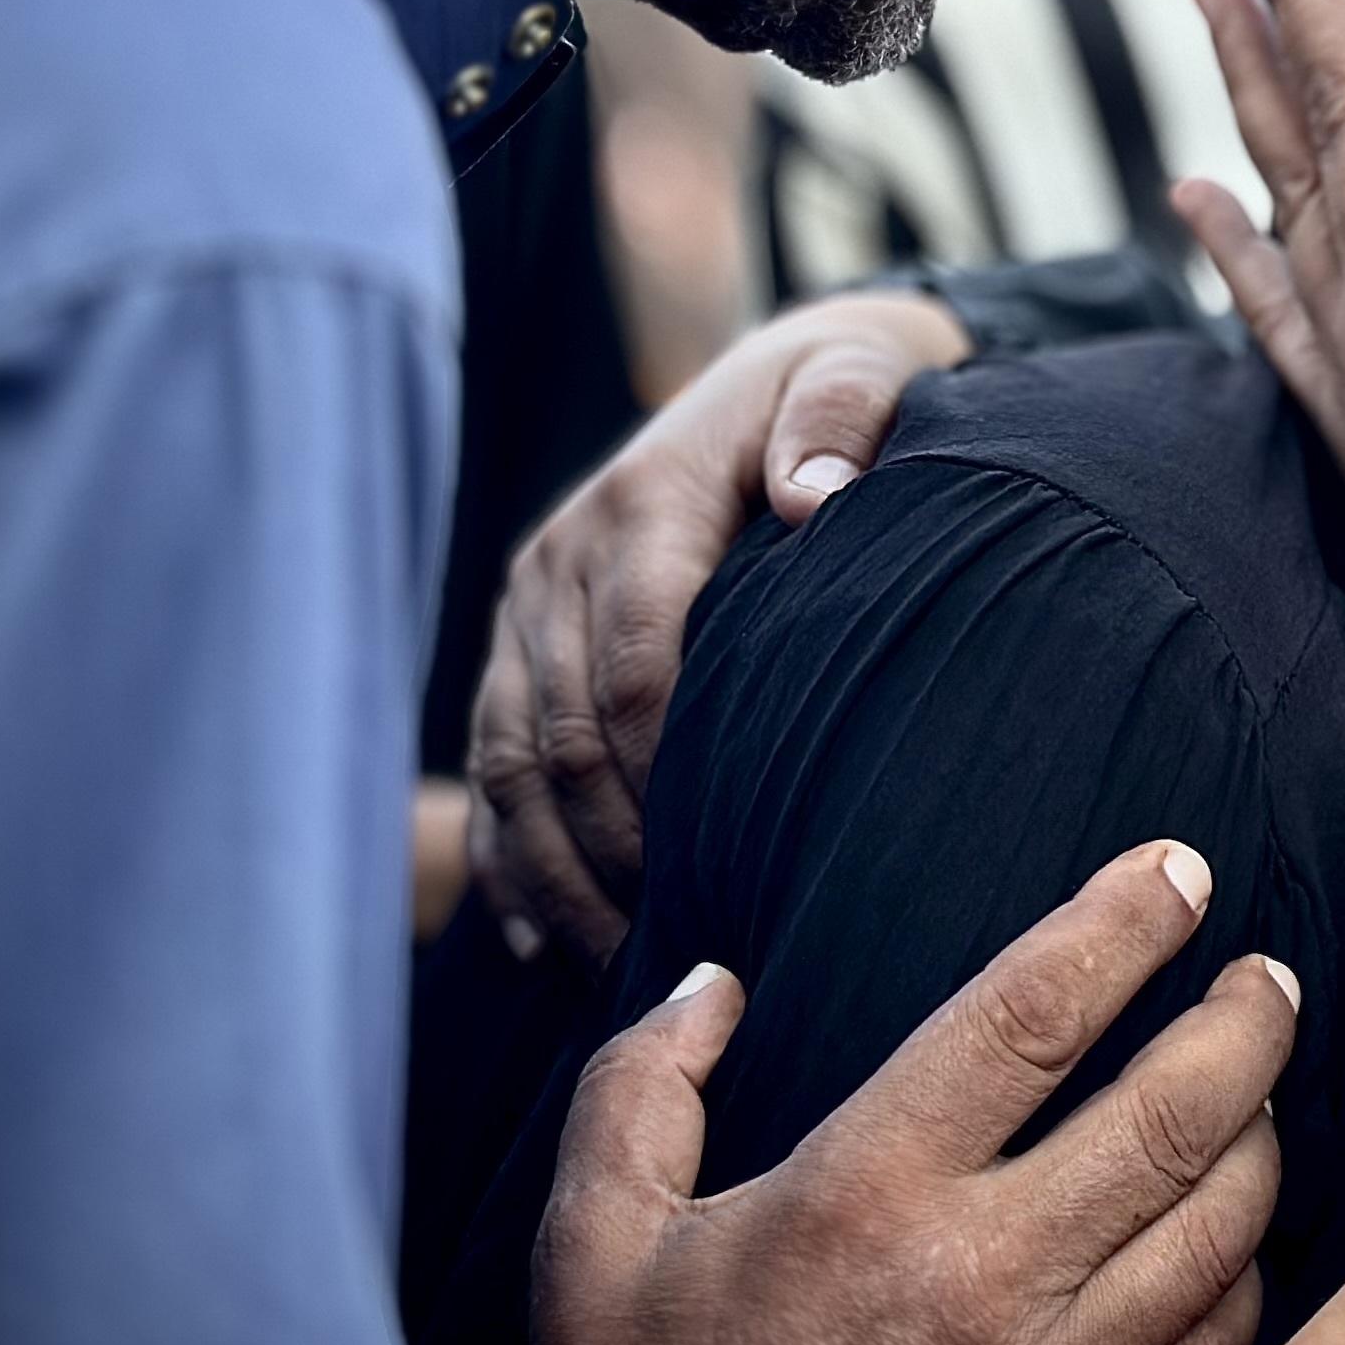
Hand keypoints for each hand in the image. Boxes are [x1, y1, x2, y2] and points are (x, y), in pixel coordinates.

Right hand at [472, 288, 967, 961]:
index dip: (665, 777)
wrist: (773, 377)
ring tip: (613, 971)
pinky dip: (508, 855)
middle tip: (675, 956)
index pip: (636, 665)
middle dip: (609, 853)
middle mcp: (561, 555)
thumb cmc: (841, 394)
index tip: (721, 870)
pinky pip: (486, 764)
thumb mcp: (859, 374)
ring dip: (553, 873)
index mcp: (642, 501)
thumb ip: (838, 418)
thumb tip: (812, 494)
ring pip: (505, 763)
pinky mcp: (515, 642)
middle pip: (558, 733)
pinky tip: (544, 940)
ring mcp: (527, 604)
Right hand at [506, 840, 1296, 1344]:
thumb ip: (638, 1087)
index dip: (1123, 923)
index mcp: (867, 1192)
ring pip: (1227, 1221)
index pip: (1034, 1013)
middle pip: (1179, 1108)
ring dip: (1265, 1132)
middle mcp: (985, 1275)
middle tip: (1264, 973)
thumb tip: (713, 983)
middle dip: (1248, 1019)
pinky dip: (1250, 1268)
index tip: (1179, 869)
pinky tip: (1235, 1227)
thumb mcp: (592, 1241)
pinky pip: (1221, 1341)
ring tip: (1259, 1082)